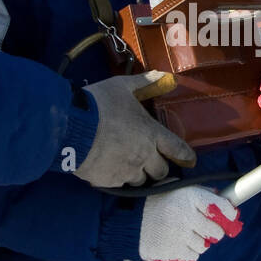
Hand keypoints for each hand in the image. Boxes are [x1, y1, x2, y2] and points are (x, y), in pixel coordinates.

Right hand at [74, 71, 196, 187]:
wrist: (70, 127)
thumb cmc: (99, 104)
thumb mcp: (123, 86)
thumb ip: (146, 83)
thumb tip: (168, 77)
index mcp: (151, 134)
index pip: (178, 149)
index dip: (186, 156)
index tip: (190, 161)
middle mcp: (144, 156)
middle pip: (161, 171)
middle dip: (158, 166)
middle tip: (149, 159)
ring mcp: (126, 171)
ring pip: (141, 180)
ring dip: (138, 173)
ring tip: (126, 163)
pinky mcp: (109, 181)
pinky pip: (120, 184)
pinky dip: (118, 177)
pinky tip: (109, 167)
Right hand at [138, 187, 242, 260]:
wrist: (129, 223)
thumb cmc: (155, 203)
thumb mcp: (176, 189)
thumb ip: (200, 192)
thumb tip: (223, 198)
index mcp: (189, 196)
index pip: (220, 206)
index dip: (229, 213)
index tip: (230, 216)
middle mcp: (187, 215)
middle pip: (217, 231)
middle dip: (213, 231)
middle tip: (204, 228)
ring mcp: (181, 235)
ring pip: (205, 246)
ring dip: (199, 242)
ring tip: (185, 234)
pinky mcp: (174, 251)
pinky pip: (193, 255)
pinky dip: (189, 251)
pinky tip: (178, 242)